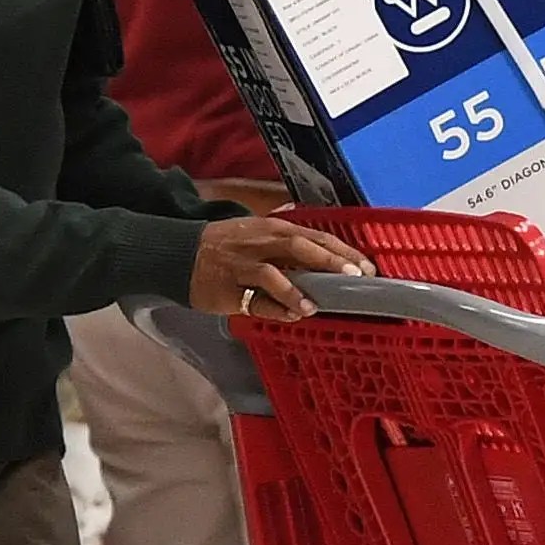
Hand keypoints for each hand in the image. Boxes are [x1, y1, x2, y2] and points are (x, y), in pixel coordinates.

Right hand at [191, 214, 369, 322]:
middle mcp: (259, 243)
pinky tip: (292, 314)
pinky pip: (252, 300)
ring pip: (271, 273)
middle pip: (298, 247)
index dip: (342, 251)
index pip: (314, 236)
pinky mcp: (225, 289)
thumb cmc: (227, 246)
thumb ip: (292, 244)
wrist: (177, 253)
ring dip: (295, 289)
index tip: (367, 266)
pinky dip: (273, 307)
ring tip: (315, 305)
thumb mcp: (260, 235)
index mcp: (272, 229)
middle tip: (355, 277)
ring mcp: (240, 266)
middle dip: (329, 261)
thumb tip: (330, 255)